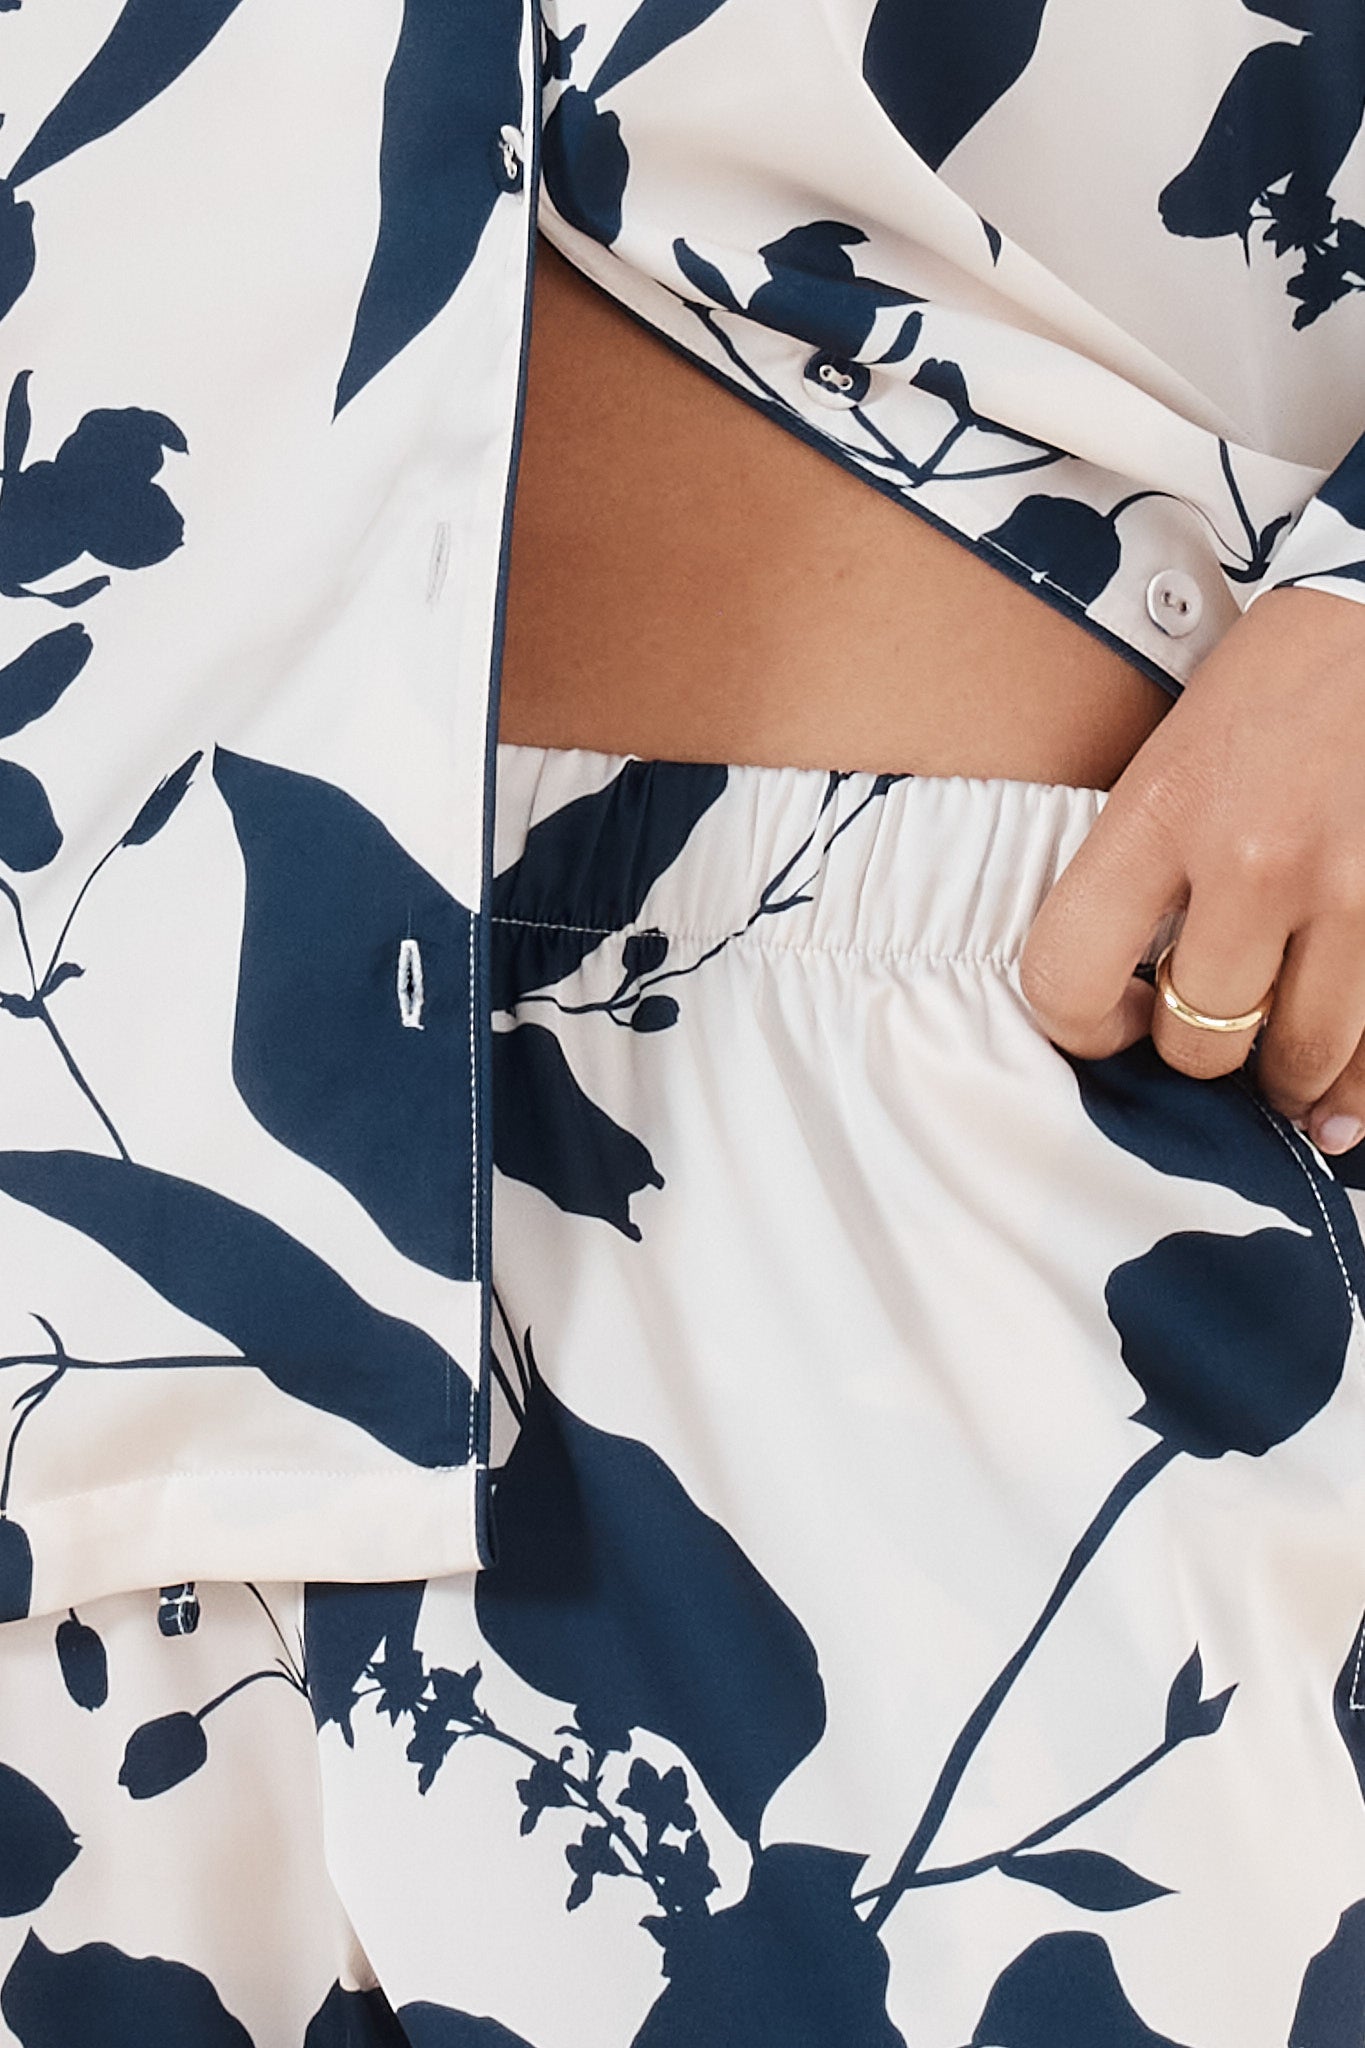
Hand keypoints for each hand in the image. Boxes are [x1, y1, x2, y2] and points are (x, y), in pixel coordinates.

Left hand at [1021, 587, 1364, 1155]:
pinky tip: (1341, 1087)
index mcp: (1162, 812)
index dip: (1080, 1026)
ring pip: (1298, 1058)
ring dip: (1282, 1073)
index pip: (1067, 977)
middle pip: (1197, 1040)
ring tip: (1278, 1062)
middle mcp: (1254, 861)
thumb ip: (1143, 873)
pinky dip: (1356, 1075)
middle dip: (1196, 1046)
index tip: (1109, 1018)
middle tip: (1208, 1023)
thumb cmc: (1273, 687)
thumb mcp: (1169, 759)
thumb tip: (1136, 1000)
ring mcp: (1351, 891)